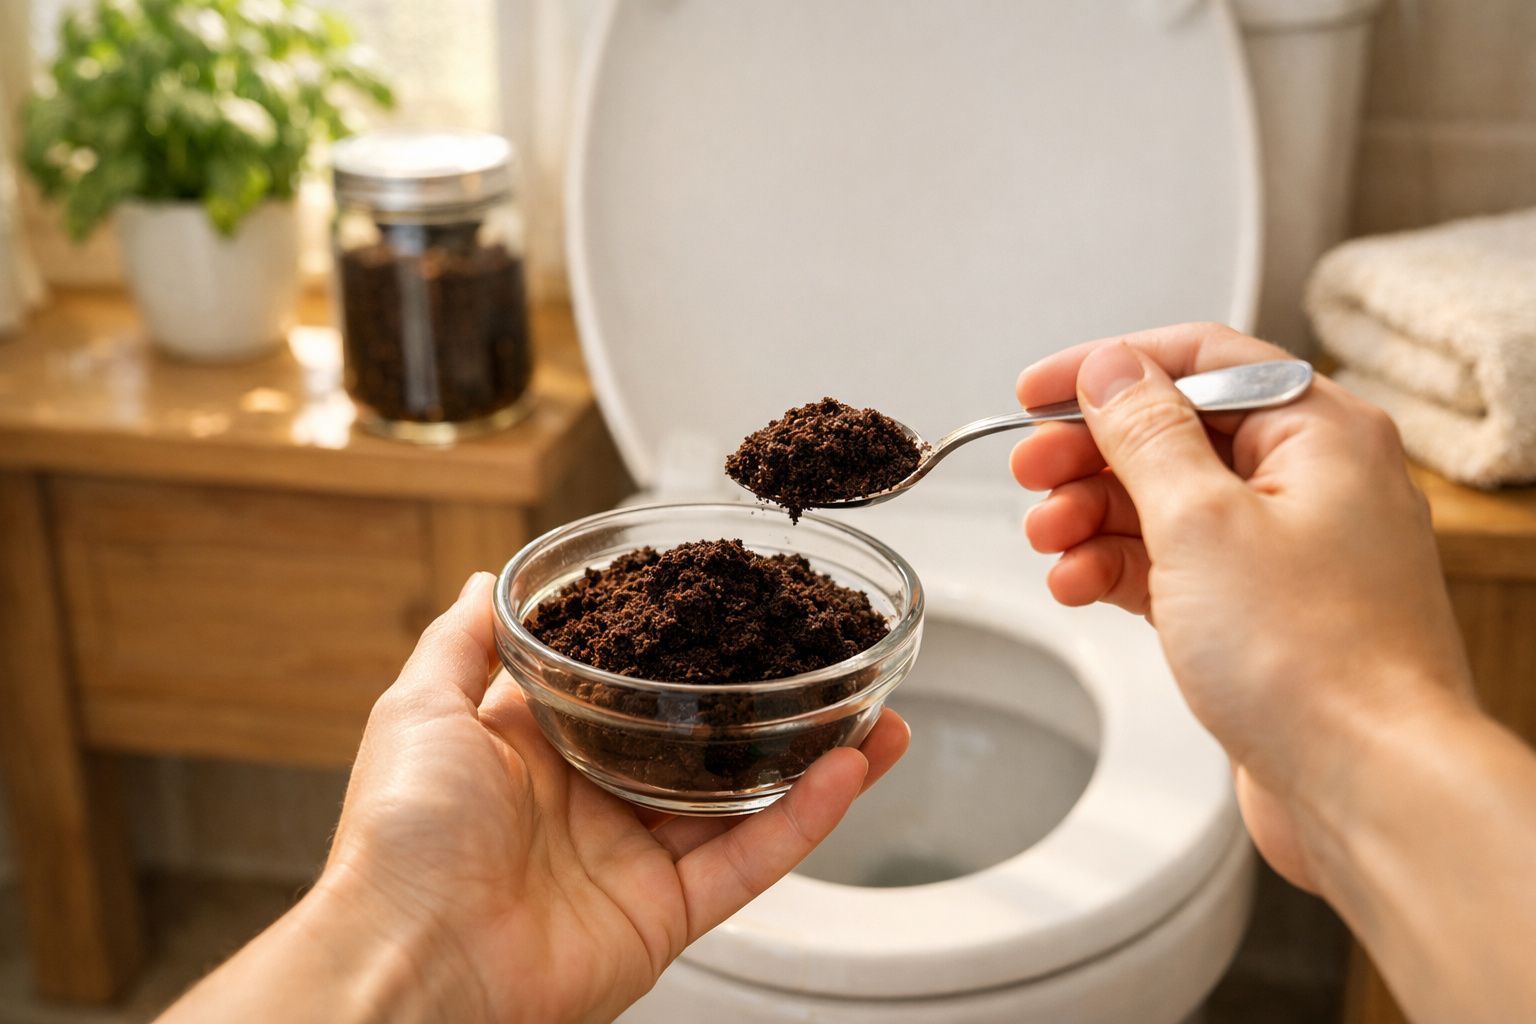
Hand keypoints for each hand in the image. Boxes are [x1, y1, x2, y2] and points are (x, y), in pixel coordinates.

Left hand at [161, 572, 907, 1023]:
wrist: (415, 961)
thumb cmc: (401, 839)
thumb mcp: (420, 710)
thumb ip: (462, 644)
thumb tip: (486, 582)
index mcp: (537, 751)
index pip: (625, 687)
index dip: (680, 650)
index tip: (730, 609)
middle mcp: (593, 802)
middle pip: (701, 742)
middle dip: (765, 703)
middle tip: (820, 658)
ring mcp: (635, 859)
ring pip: (743, 798)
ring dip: (812, 757)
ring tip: (875, 709)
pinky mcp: (669, 912)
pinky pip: (750, 858)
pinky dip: (805, 817)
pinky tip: (851, 767)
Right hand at [1008, 324, 1474, 890]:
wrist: (1368, 786)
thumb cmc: (1316, 661)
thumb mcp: (1201, 522)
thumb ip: (1145, 435)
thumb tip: (1112, 370)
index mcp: (1320, 434)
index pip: (1201, 362)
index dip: (1110, 368)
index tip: (1038, 393)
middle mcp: (1314, 482)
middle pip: (1177, 434)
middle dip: (1092, 453)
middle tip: (1029, 471)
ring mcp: (1290, 551)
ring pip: (1169, 504)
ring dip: (1095, 515)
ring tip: (1047, 538)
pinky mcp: (1264, 612)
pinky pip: (1177, 566)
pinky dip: (1120, 568)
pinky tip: (1078, 583)